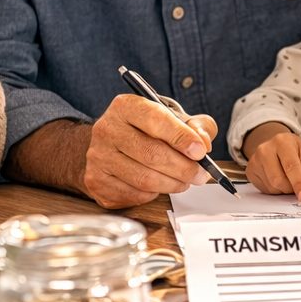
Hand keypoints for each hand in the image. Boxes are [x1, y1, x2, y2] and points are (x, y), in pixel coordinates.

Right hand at [82, 95, 217, 208]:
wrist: (112, 147)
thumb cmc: (147, 131)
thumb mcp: (174, 119)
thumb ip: (196, 125)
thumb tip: (203, 142)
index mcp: (126, 106)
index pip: (156, 119)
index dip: (181, 137)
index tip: (200, 151)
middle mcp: (107, 129)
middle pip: (152, 154)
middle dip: (183, 168)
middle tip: (200, 174)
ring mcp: (98, 156)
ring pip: (145, 179)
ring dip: (173, 184)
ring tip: (185, 181)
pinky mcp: (97, 181)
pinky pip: (135, 194)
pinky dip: (154, 194)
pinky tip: (160, 185)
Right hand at [242, 122, 300, 204]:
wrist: (275, 145)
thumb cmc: (292, 150)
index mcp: (282, 141)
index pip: (291, 166)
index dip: (298, 183)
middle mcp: (265, 149)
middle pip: (278, 180)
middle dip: (290, 188)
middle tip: (296, 186)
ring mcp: (255, 160)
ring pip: (272, 187)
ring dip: (283, 189)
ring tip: (286, 178)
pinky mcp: (250, 170)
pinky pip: (265, 189)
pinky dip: (275, 189)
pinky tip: (276, 178)